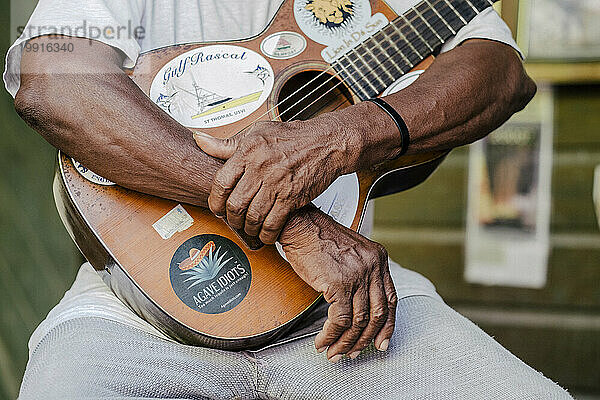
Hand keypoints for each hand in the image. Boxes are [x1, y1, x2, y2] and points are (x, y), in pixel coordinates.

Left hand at [193, 114, 361, 243]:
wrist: (327, 143)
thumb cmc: (293, 137)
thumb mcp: (257, 132)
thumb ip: (227, 143)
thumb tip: (200, 141)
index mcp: (248, 151)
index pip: (221, 183)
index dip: (216, 201)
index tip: (217, 208)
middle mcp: (260, 167)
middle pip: (235, 204)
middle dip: (231, 219)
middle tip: (233, 222)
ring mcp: (277, 183)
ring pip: (253, 217)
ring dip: (249, 229)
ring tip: (250, 229)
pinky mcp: (292, 197)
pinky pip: (273, 223)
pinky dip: (267, 234)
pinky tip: (266, 234)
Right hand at [279, 207, 397, 361]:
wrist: (299, 225)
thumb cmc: (318, 238)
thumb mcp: (351, 251)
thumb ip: (361, 274)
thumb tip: (359, 307)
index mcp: (378, 259)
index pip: (390, 300)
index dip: (387, 326)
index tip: (381, 342)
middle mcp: (372, 266)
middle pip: (377, 315)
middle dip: (365, 340)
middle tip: (353, 352)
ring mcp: (357, 275)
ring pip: (358, 321)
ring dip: (345, 342)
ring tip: (334, 351)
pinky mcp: (338, 284)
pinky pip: (339, 320)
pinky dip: (331, 335)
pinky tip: (323, 340)